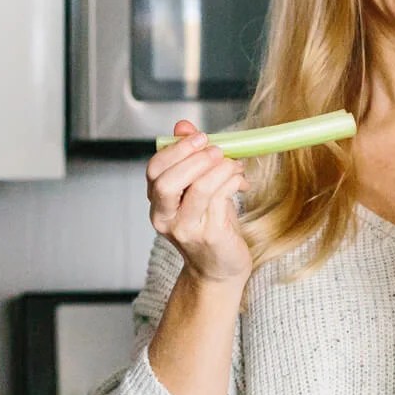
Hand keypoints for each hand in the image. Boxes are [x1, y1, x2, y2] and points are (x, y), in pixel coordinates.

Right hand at [145, 119, 252, 286]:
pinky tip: (240, 180)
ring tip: (233, 164)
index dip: (176, 149)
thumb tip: (183, 126)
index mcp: (158, 204)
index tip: (199, 136)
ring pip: (198, 189)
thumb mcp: (197, 188)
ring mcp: (187, 229)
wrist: (220, 268)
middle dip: (194, 158)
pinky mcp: (210, 236)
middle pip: (167, 182)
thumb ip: (189, 157)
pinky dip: (232, 182)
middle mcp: (166, 218)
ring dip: (219, 169)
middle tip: (216, 149)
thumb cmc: (210, 226)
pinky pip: (220, 200)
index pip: (154, 170)